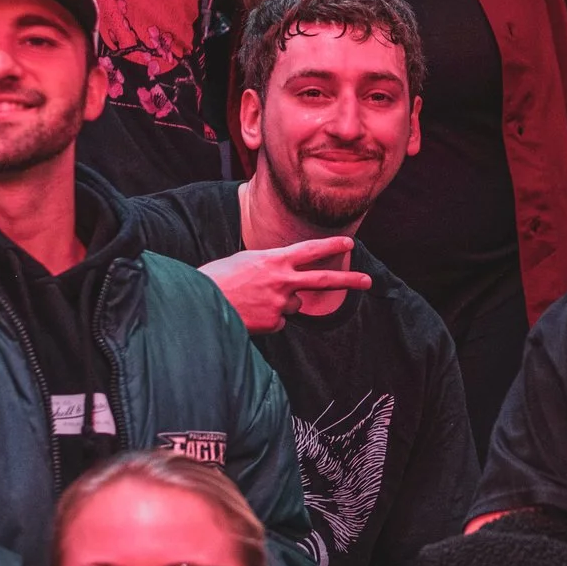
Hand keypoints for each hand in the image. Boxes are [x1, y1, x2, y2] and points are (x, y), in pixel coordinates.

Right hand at [199, 236, 371, 333]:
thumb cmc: (218, 279)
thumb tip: (288, 282)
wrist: (199, 303)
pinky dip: (267, 318)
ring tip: (252, 300)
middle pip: (323, 279)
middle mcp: (282, 280)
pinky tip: (248, 313)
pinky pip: (278, 321)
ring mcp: (279, 303)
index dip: (331, 245)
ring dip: (280, 303)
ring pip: (294, 304)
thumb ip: (271, 268)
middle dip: (348, 279)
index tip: (349, 242)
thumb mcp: (245, 261)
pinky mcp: (273, 323)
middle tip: (368, 280)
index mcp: (274, 259)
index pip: (310, 250)